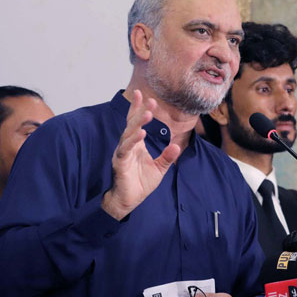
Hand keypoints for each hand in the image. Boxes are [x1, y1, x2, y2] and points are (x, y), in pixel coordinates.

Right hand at [102, 89, 180, 219]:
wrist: (129, 201)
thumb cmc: (140, 184)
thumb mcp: (159, 169)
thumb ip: (167, 157)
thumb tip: (176, 146)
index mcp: (136, 144)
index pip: (136, 123)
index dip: (139, 108)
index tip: (145, 95)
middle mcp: (128, 145)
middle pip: (132, 124)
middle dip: (140, 110)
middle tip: (150, 100)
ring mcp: (123, 153)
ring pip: (129, 134)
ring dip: (137, 123)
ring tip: (147, 113)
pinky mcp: (120, 162)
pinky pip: (126, 149)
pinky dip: (133, 141)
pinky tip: (140, 134)